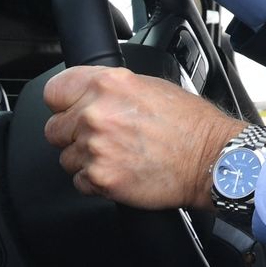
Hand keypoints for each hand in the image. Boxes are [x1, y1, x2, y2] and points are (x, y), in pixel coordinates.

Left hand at [42, 66, 246, 210]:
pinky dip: (96, 181)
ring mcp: (95, 147)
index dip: (64, 103)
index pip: (54, 91)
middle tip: (103, 138)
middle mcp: (97, 113)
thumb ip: (113, 89)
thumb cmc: (192, 125)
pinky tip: (120, 170)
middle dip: (73, 135)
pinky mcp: (100, 177)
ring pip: (66, 157)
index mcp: (109, 85)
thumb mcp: (151, 87)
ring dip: (86, 159)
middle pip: (54, 128)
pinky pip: (79, 181)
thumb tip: (90, 96)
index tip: (70, 110)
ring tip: (118, 155)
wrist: (211, 160)